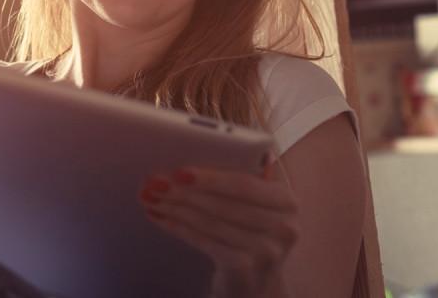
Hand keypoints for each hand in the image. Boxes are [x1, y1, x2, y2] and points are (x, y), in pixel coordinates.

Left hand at [138, 162, 298, 297]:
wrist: (256, 282)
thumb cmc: (247, 230)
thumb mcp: (253, 205)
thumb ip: (237, 179)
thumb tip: (189, 156)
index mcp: (286, 200)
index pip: (245, 184)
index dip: (211, 178)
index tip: (179, 171)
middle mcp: (284, 226)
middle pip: (225, 204)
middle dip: (185, 192)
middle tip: (154, 183)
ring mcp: (267, 251)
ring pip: (212, 223)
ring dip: (176, 208)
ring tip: (151, 198)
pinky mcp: (246, 269)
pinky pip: (206, 242)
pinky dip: (180, 228)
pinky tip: (161, 218)